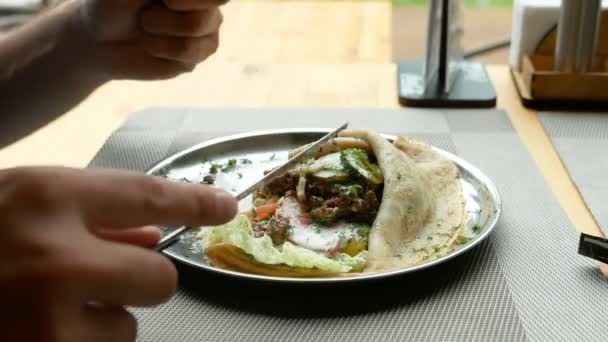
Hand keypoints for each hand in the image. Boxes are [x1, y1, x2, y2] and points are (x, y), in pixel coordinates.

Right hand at [0, 167, 236, 340]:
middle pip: (160, 277)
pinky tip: (38, 328)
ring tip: (48, 307)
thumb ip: (92, 215)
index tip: (224, 208)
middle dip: (143, 280)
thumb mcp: (25, 204)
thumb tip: (154, 237)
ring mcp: (47, 318)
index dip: (194, 203)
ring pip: (127, 328)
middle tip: (103, 278)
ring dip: (102, 320)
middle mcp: (55, 256)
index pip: (148, 195)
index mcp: (49, 198)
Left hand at [78, 0, 226, 79]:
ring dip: (159, 29)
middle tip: (146, 13)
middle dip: (169, 13)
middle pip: (210, 9)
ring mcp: (205, 30)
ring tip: (146, 27)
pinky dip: (162, 48)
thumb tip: (177, 1)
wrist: (100, 40)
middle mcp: (206, 4)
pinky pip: (190, 52)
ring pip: (198, 29)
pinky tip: (152, 45)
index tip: (165, 0)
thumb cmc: (112, 3)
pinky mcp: (197, 54)